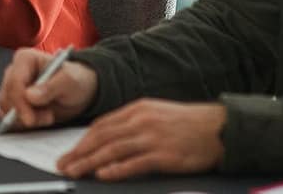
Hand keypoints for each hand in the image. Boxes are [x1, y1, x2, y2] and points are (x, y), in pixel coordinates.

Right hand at [0, 48, 98, 131]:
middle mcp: (14, 71)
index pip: (14, 82)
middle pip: (7, 97)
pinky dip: (23, 123)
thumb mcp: (69, 81)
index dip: (20, 103)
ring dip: (26, 119)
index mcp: (25, 59)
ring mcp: (12, 88)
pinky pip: (9, 118)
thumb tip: (29, 96)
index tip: (30, 119)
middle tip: (48, 117)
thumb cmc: (75, 80)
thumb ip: (51, 87)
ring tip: (48, 116)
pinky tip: (40, 119)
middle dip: (25, 112)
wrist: (79, 92)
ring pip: (7, 109)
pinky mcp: (13, 103)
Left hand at [56, 99, 225, 179]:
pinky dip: (116, 169)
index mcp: (137, 109)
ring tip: (74, 172)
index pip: (101, 125)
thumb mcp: (156, 114)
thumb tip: (108, 137)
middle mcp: (141, 121)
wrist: (218, 129)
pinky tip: (103, 174)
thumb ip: (133, 123)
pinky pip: (134, 163)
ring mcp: (152, 137)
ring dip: (89, 162)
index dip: (82, 140)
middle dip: (79, 153)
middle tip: (63, 165)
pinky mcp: (164, 155)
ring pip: (112, 150)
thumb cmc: (188, 124)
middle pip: (101, 137)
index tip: (69, 152)